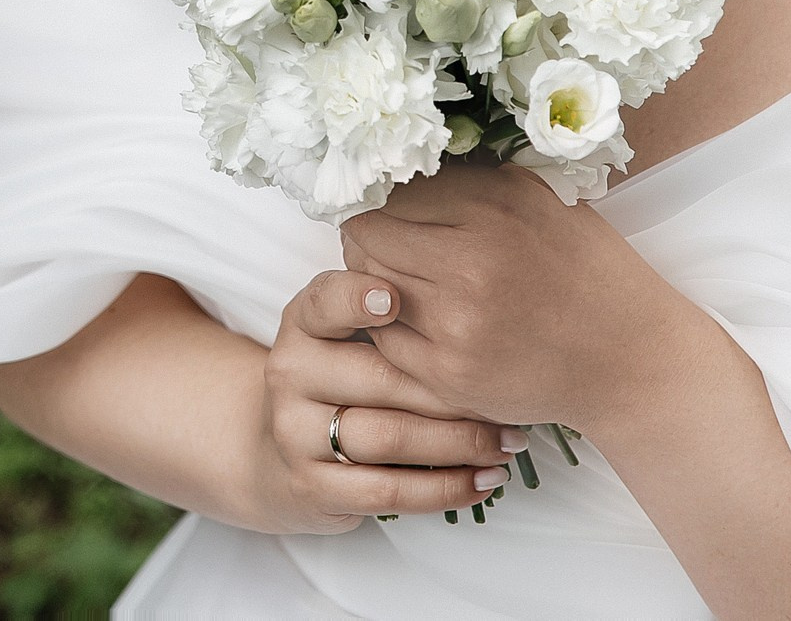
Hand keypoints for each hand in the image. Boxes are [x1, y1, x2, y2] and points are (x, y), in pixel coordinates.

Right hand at [248, 269, 523, 532]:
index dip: (356, 299)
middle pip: (382, 378)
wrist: (281, 454)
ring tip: (508, 443)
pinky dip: (445, 489)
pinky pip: (388, 491)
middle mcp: (291, 372)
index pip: (324, 303)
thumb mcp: (348, 335)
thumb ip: (396, 315)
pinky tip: (483, 481)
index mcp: (303, 323)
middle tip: (509, 398)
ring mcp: (295, 431)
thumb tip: (479, 308)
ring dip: (461, 443)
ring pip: (391, 437)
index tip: (395, 298)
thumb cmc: (342, 381)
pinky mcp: (311, 485)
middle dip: (456, 392)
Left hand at [340, 159, 690, 435]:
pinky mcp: (449, 374)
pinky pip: (381, 338)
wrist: (630, 359)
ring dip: (374, 280)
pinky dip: (389, 327)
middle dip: (369, 236)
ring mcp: (457, 324)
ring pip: (366, 286)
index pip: (392, 188)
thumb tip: (402, 163)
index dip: (384, 196)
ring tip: (406, 280)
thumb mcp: (542, 199)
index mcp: (495, 207)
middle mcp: (470, 262)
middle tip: (389, 245)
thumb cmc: (587, 272)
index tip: (390, 207)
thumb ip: (476, 178)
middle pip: (366, 234)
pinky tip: (419, 321)